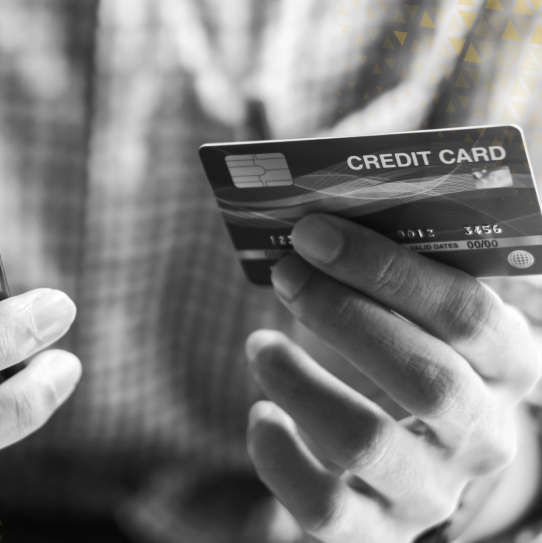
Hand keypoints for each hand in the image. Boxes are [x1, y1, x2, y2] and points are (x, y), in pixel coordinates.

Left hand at [245, 214, 540, 541]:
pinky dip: (277, 453)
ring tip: (259, 344)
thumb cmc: (409, 363)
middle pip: (423, 378)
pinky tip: (262, 413)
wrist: (408, 467)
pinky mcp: (373, 532)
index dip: (387, 269)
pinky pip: (321, 504)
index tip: (315, 233)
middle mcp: (482, 438)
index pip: (467, 315)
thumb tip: (318, 219)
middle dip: (341, 315)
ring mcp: (429, 492)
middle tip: (286, 273)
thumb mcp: (424, 321)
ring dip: (298, 379)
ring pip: (362, 440)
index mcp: (509, 370)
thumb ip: (396, 275)